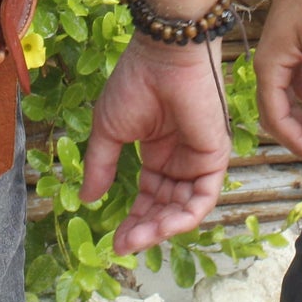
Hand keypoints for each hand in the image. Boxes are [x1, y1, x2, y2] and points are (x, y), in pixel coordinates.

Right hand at [82, 37, 231, 256]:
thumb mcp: (109, 130)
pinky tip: (162, 226)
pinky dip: (185, 216)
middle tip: (124, 245)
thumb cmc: (135, 83)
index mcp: (158, 150)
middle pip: (165, 206)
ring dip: (161, 227)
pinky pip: (204, 196)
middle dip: (145, 228)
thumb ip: (101, 166)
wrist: (164, 56)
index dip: (133, 219)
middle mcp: (179, 158)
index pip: (149, 195)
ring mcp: (198, 158)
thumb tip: (86, 199)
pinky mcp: (215, 155)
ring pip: (184, 207)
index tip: (114, 242)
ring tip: (137, 239)